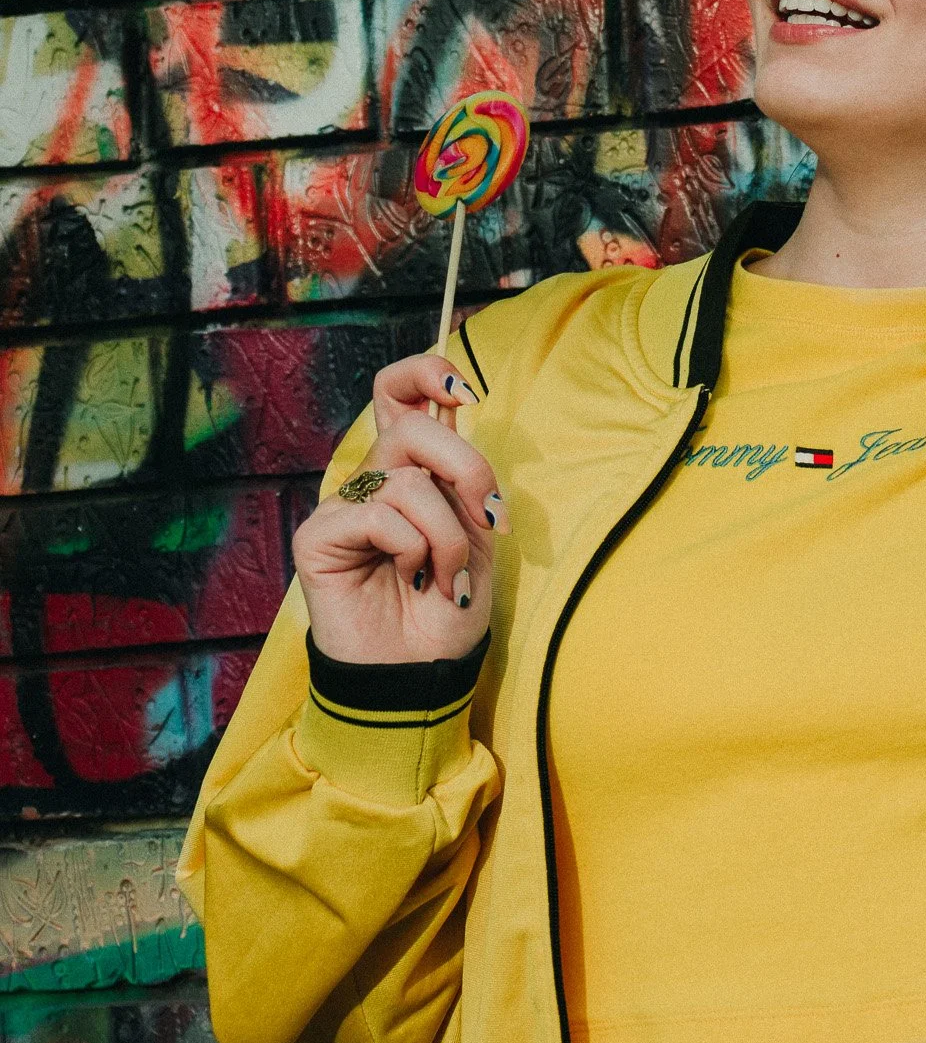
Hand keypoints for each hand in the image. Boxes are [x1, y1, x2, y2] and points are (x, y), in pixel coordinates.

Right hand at [291, 354, 508, 665]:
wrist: (424, 670)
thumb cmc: (451, 604)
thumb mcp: (476, 530)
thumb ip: (464, 474)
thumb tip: (458, 407)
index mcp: (412, 468)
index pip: (398, 392)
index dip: (424, 372)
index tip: (463, 388)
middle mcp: (374, 479)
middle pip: (414, 427)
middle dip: (468, 469)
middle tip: (490, 520)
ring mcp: (344, 506)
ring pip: (410, 482)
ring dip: (448, 537)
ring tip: (447, 577)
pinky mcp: (319, 536)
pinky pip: (381, 516)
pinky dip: (413, 550)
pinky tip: (410, 580)